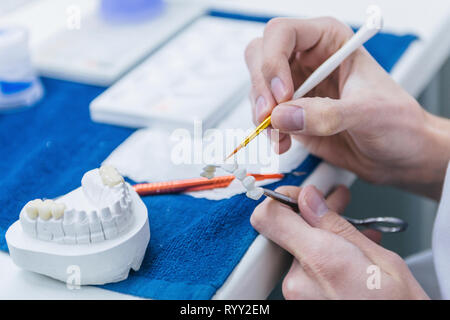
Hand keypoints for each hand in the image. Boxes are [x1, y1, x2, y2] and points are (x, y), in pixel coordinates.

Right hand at [245, 17, 449, 198]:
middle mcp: (308, 60)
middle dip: (261, 87)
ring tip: (281, 135)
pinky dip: (268, 131)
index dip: (274, 60)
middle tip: (270, 114)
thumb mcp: (368, 113)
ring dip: (262, 113)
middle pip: (260, 56)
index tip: (283, 94)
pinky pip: (265, 116)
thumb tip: (283, 116)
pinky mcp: (292, 113)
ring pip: (258, 88)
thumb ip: (326, 114)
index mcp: (329, 41)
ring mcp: (297, 87)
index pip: (283, 33)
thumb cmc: (397, 122)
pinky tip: (284, 142)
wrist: (398, 153)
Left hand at [250, 185, 428, 299]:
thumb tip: (309, 199)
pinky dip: (323, 258)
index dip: (283, 199)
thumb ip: (336, 226)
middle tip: (336, 205)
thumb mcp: (380, 259)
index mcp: (319, 261)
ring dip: (322, 238)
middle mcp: (298, 282)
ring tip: (354, 235)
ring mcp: (297, 296)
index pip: (269, 217)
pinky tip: (348, 255)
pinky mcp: (300, 302)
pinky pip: (305, 270)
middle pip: (289, 231)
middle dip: (313, 216)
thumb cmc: (398, 307)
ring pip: (299, 250)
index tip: (302, 196)